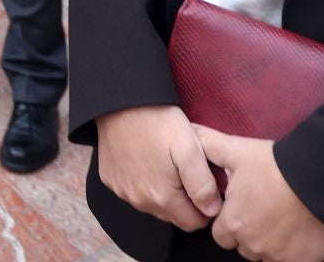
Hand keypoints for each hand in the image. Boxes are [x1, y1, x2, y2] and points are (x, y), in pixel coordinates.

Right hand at [96, 104, 223, 232]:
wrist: (120, 100)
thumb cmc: (158, 121)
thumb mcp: (190, 148)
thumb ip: (203, 185)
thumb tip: (212, 211)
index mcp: (162, 198)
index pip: (193, 223)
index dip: (205, 207)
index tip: (206, 185)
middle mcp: (139, 201)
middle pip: (173, 215)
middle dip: (184, 200)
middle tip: (187, 169)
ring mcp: (122, 191)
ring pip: (153, 205)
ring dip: (163, 192)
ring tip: (167, 161)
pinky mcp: (111, 179)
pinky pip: (133, 191)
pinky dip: (143, 182)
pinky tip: (147, 159)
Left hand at [195, 128, 323, 261]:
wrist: (320, 179)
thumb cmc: (276, 166)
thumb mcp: (238, 151)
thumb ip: (209, 145)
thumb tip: (192, 132)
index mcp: (233, 223)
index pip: (221, 234)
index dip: (229, 220)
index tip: (243, 206)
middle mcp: (252, 245)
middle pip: (243, 246)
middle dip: (249, 232)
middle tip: (264, 209)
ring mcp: (277, 255)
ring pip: (265, 255)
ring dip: (269, 242)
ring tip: (282, 217)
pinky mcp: (301, 261)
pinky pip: (289, 260)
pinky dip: (292, 250)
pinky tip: (298, 229)